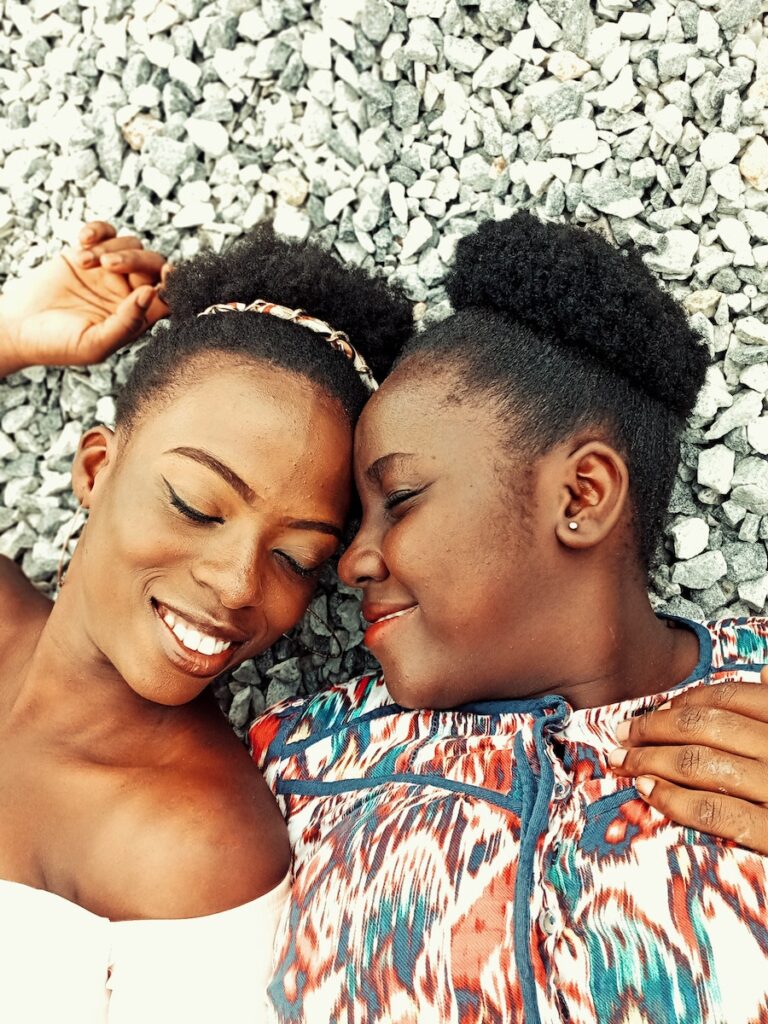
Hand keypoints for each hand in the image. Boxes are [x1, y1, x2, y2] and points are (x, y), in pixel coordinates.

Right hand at [0, 221, 168, 376]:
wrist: (17, 328)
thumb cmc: (57, 344)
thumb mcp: (95, 343)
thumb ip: (127, 323)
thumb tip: (153, 294)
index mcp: (137, 317)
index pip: (168, 297)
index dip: (174, 284)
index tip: (167, 273)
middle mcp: (129, 293)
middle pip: (153, 265)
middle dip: (137, 260)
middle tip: (110, 265)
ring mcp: (109, 271)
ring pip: (131, 244)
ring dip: (110, 248)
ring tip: (85, 262)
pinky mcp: (88, 253)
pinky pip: (105, 232)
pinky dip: (98, 230)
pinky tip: (83, 240)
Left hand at [608, 667, 767, 852]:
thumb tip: (766, 673)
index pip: (729, 698)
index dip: (682, 702)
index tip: (654, 710)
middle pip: (704, 727)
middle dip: (653, 728)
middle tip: (623, 734)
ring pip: (699, 763)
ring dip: (650, 760)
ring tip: (624, 762)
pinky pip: (714, 810)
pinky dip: (673, 799)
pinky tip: (648, 792)